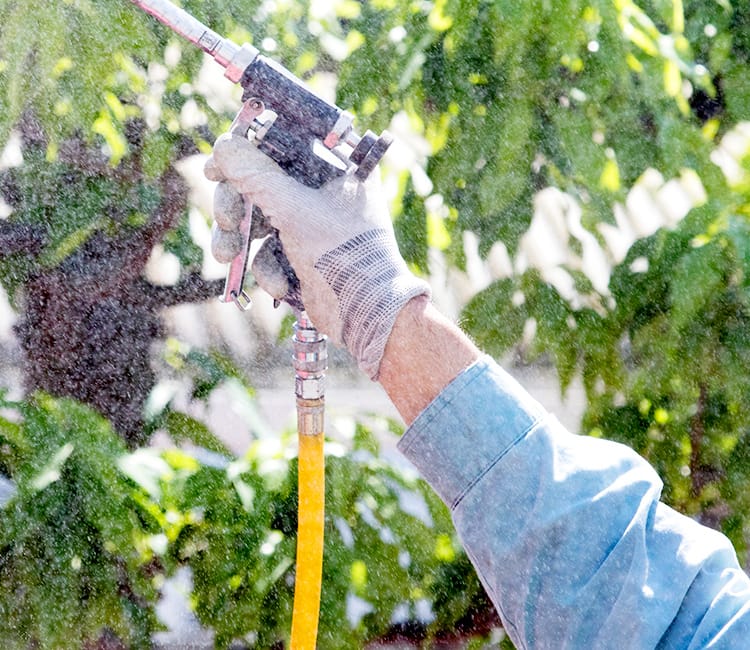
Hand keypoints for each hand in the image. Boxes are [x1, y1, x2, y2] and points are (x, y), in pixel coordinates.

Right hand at [204, 133, 429, 378]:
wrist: (364, 312)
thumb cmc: (341, 252)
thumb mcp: (293, 208)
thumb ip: (255, 174)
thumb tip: (223, 146)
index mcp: (335, 166)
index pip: (282, 141)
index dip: (245, 150)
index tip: (217, 166)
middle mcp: (324, 188)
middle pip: (261, 180)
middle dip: (236, 203)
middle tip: (226, 218)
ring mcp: (311, 222)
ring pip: (257, 217)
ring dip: (239, 237)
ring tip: (226, 255)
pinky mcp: (301, 252)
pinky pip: (269, 249)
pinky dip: (267, 267)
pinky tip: (280, 284)